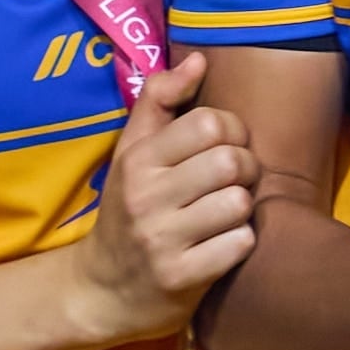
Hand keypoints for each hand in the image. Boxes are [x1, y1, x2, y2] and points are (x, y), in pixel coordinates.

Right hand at [69, 52, 259, 343]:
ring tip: (226, 213)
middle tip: (235, 182)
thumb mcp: (132, 151)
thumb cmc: (128, 209)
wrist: (102, 290)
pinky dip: (240, 243)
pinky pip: (241, 244)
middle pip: (232, 162)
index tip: (223, 148)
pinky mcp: (182, 278)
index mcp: (137, 159)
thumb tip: (199, 60)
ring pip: (240, 203)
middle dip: (247, 169)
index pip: (210, 124)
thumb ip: (160, 99)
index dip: (232, 132)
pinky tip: (222, 245)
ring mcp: (163, 240)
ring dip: (243, 209)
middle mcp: (146, 197)